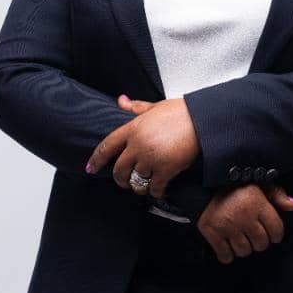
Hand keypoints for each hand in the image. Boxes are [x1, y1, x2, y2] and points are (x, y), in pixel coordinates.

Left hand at [84, 96, 200, 198]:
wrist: (202, 120)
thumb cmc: (180, 112)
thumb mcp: (155, 107)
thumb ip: (136, 107)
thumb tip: (120, 100)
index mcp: (133, 128)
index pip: (107, 146)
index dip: (96, 159)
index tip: (90, 168)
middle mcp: (138, 144)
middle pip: (119, 169)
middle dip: (120, 179)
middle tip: (124, 181)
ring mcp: (151, 158)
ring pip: (136, 181)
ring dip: (139, 186)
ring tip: (144, 185)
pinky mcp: (165, 169)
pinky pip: (153, 188)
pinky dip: (155, 191)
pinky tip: (159, 188)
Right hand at [197, 182, 292, 264]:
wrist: (205, 186)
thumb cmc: (237, 187)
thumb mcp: (260, 185)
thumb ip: (278, 195)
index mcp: (257, 203)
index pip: (277, 230)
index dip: (276, 233)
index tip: (270, 231)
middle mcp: (243, 216)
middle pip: (261, 244)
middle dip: (260, 240)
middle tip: (253, 232)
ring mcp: (227, 226)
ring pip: (244, 251)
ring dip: (244, 247)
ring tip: (240, 235)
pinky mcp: (212, 233)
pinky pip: (226, 256)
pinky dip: (228, 254)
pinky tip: (228, 243)